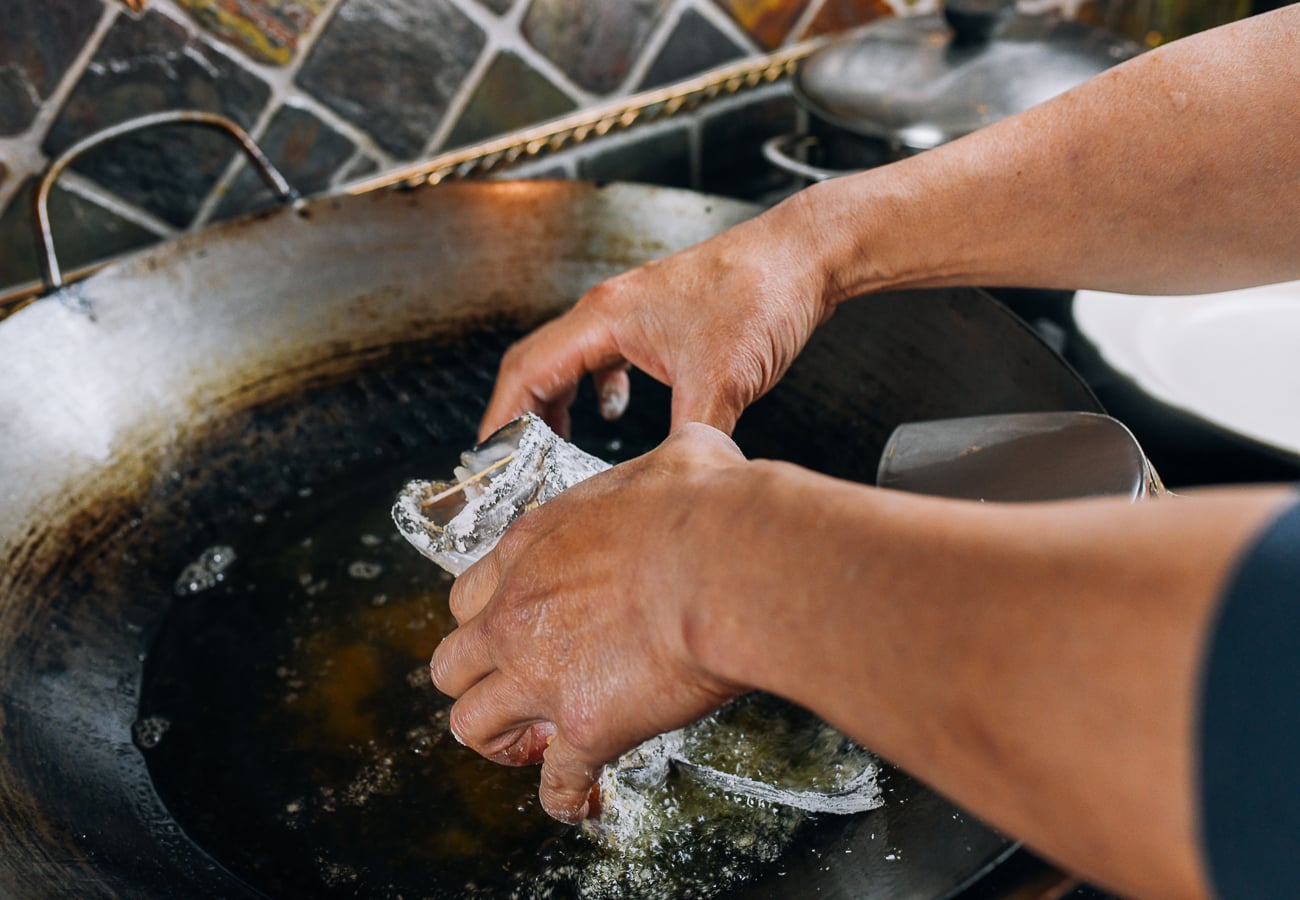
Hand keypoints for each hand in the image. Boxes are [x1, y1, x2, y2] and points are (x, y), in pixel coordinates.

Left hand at [430, 424, 753, 822]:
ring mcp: (540, 672)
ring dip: (499, 740)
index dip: (492, 617)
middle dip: (477, 681)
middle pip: (451, 661)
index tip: (520, 631)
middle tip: (518, 693)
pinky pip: (556, 783)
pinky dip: (568, 797)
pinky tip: (585, 802)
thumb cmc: (710, 506)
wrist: (731, 561)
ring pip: (470, 725)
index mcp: (534, 546)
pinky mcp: (582, 725)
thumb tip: (698, 454)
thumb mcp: (682, 456)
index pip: (472, 593)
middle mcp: (519, 611)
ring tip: (534, 749)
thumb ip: (670, 461)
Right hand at [477, 195, 835, 440]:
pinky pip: (607, 356)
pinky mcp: (660, 319)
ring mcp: (634, 311)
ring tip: (554, 449)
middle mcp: (609, 309)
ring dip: (558, 404)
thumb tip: (670, 487)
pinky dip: (597, 388)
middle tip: (513, 466)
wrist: (805, 256)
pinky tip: (615, 413)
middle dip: (521, 418)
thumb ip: (690, 439)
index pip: (527, 372)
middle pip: (538, 365)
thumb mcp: (722, 382)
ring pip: (571, 360)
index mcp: (605, 316)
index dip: (501, 422)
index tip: (488, 462)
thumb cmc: (762, 294)